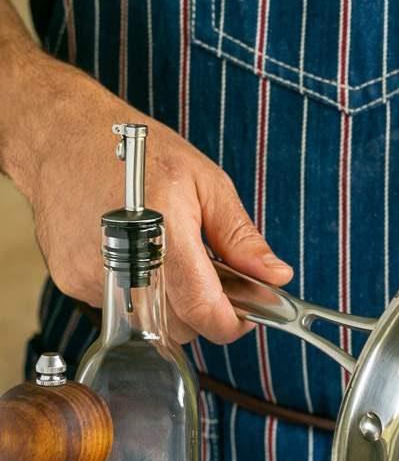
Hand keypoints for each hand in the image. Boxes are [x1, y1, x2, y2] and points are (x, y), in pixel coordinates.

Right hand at [4, 51, 291, 343]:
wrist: (60, 134)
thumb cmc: (136, 150)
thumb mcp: (205, 183)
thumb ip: (241, 239)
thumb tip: (275, 276)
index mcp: (165, 239)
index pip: (206, 313)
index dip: (233, 323)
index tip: (244, 314)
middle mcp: (126, 265)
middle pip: (181, 327)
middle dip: (201, 310)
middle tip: (205, 273)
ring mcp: (94, 277)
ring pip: (150, 321)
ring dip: (167, 302)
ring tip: (164, 255)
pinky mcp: (73, 282)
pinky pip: (120, 306)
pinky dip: (136, 289)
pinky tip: (131, 252)